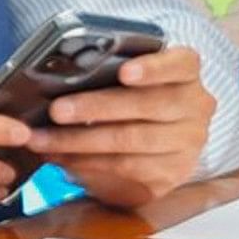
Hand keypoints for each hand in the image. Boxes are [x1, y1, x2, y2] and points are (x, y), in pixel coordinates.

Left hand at [30, 46, 216, 207]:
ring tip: (43, 139)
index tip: (124, 72)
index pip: (180, 64)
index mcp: (185, 74)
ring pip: (132, 140)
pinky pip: (126, 169)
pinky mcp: (172, 175)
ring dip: (79, 141)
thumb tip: (54, 79)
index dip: (152, 68)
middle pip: (147, 105)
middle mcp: (194, 108)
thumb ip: (102, 72)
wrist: (157, 140)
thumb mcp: (121, 77)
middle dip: (95, 107)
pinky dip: (86, 162)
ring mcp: (187, 144)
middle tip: (56, 110)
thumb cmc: (129, 96)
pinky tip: (60, 157)